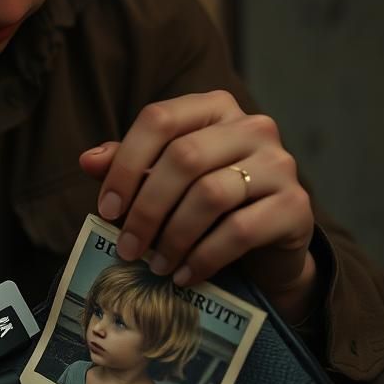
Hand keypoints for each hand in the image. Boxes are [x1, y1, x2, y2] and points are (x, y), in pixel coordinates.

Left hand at [78, 91, 316, 319]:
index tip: (106, 209)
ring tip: (154, 265)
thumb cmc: (205, 206)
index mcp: (214, 107)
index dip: (125, 164)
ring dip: (173, 238)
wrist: (268, 245)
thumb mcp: (162, 182)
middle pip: (183, 157)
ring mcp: (280, 164)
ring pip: (210, 195)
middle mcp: (252, 126)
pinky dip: (203, 258)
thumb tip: (88, 160)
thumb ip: (128, 165)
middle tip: (127, 248)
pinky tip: (183, 275)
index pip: (159, 119)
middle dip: (146, 209)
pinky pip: (240, 231)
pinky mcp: (296, 206)